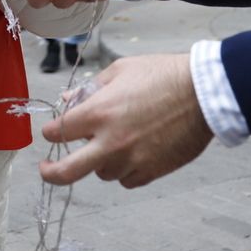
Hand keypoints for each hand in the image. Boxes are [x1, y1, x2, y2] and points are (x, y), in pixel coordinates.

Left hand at [39, 53, 211, 188]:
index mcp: (99, 113)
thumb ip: (91, 88)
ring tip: (116, 141)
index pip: (60, 131)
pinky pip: (127, 180)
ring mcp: (131, 160)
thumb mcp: (121, 70)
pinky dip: (124, 170)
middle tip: (47, 169)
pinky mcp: (152, 171)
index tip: (53, 131)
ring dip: (100, 161)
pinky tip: (133, 152)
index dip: (52, 131)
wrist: (203, 93)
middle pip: (68, 172)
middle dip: (51, 173)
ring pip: (102, 173)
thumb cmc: (163, 75)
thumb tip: (69, 100)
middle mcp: (111, 141)